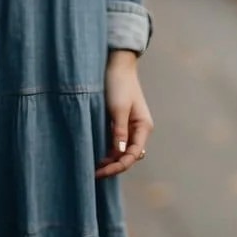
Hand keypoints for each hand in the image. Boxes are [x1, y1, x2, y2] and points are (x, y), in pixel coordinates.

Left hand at [95, 50, 152, 178]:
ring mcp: (129, 126)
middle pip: (128, 156)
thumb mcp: (118, 108)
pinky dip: (107, 149)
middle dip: (114, 166)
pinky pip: (115, 142)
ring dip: (110, 159)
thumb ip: (119, 131)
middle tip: (94, 173)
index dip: (118, 166)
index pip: (133, 155)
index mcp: (143, 127)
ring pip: (121, 150)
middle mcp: (138, 129)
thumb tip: (120, 153)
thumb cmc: (119, 84)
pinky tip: (96, 153)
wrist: (116, 64)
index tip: (101, 171)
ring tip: (93, 167)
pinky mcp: (119, 122)